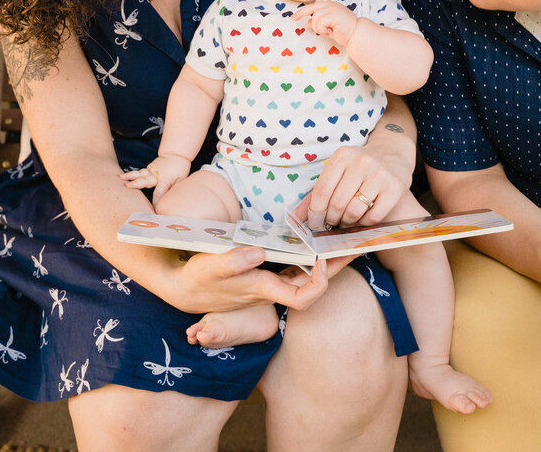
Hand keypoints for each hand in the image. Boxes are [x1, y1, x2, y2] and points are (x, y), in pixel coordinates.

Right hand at [120, 154, 190, 201]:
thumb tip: (169, 201)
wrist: (176, 155)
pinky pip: (139, 172)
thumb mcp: (181, 180)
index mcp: (165, 180)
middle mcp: (156, 175)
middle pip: (145, 181)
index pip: (159, 193)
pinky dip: (131, 174)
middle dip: (136, 184)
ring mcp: (151, 171)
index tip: (152, 209)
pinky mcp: (148, 168)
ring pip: (139, 174)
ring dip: (129, 176)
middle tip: (127, 187)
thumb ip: (174, 190)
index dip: (155, 201)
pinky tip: (122, 176)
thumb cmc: (180, 170)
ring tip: (120, 178)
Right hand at [163, 244, 335, 313]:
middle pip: (312, 286)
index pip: (302, 299)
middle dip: (334, 267)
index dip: (318, 285)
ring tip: (342, 241)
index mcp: (262, 289)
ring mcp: (270, 284)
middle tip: (354, 246)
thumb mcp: (210, 268)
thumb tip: (258, 252)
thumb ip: (232, 261)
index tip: (323, 261)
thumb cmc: (198, 278)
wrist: (185, 289)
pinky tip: (315, 242)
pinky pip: (295, 269)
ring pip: (306, 277)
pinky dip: (308, 257)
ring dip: (325, 262)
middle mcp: (271, 290)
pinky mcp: (265, 275)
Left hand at [292, 0, 359, 44]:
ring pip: (314, 20)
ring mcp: (330, 9)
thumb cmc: (344, 30)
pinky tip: (332, 30)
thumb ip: (319, 23)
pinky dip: (323, 31)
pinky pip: (318, 24)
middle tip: (293, 18)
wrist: (356, 33)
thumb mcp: (328, 26)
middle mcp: (330, 5)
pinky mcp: (331, 15)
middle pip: (310, 8)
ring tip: (330, 30)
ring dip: (320, 29)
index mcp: (330, 6)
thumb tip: (308, 22)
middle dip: (300, 13)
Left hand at [292, 144, 409, 229]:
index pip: (322, 190)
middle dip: (331, 219)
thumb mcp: (338, 170)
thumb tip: (296, 217)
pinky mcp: (394, 188)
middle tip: (332, 223)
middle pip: (337, 203)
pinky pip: (373, 216)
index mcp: (342, 156)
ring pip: (354, 211)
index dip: (315, 212)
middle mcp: (361, 163)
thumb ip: (317, 193)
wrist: (393, 153)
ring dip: (346, 223)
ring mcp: (379, 175)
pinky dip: (364, 223)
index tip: (315, 223)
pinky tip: (361, 219)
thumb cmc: (360, 166)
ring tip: (346, 221)